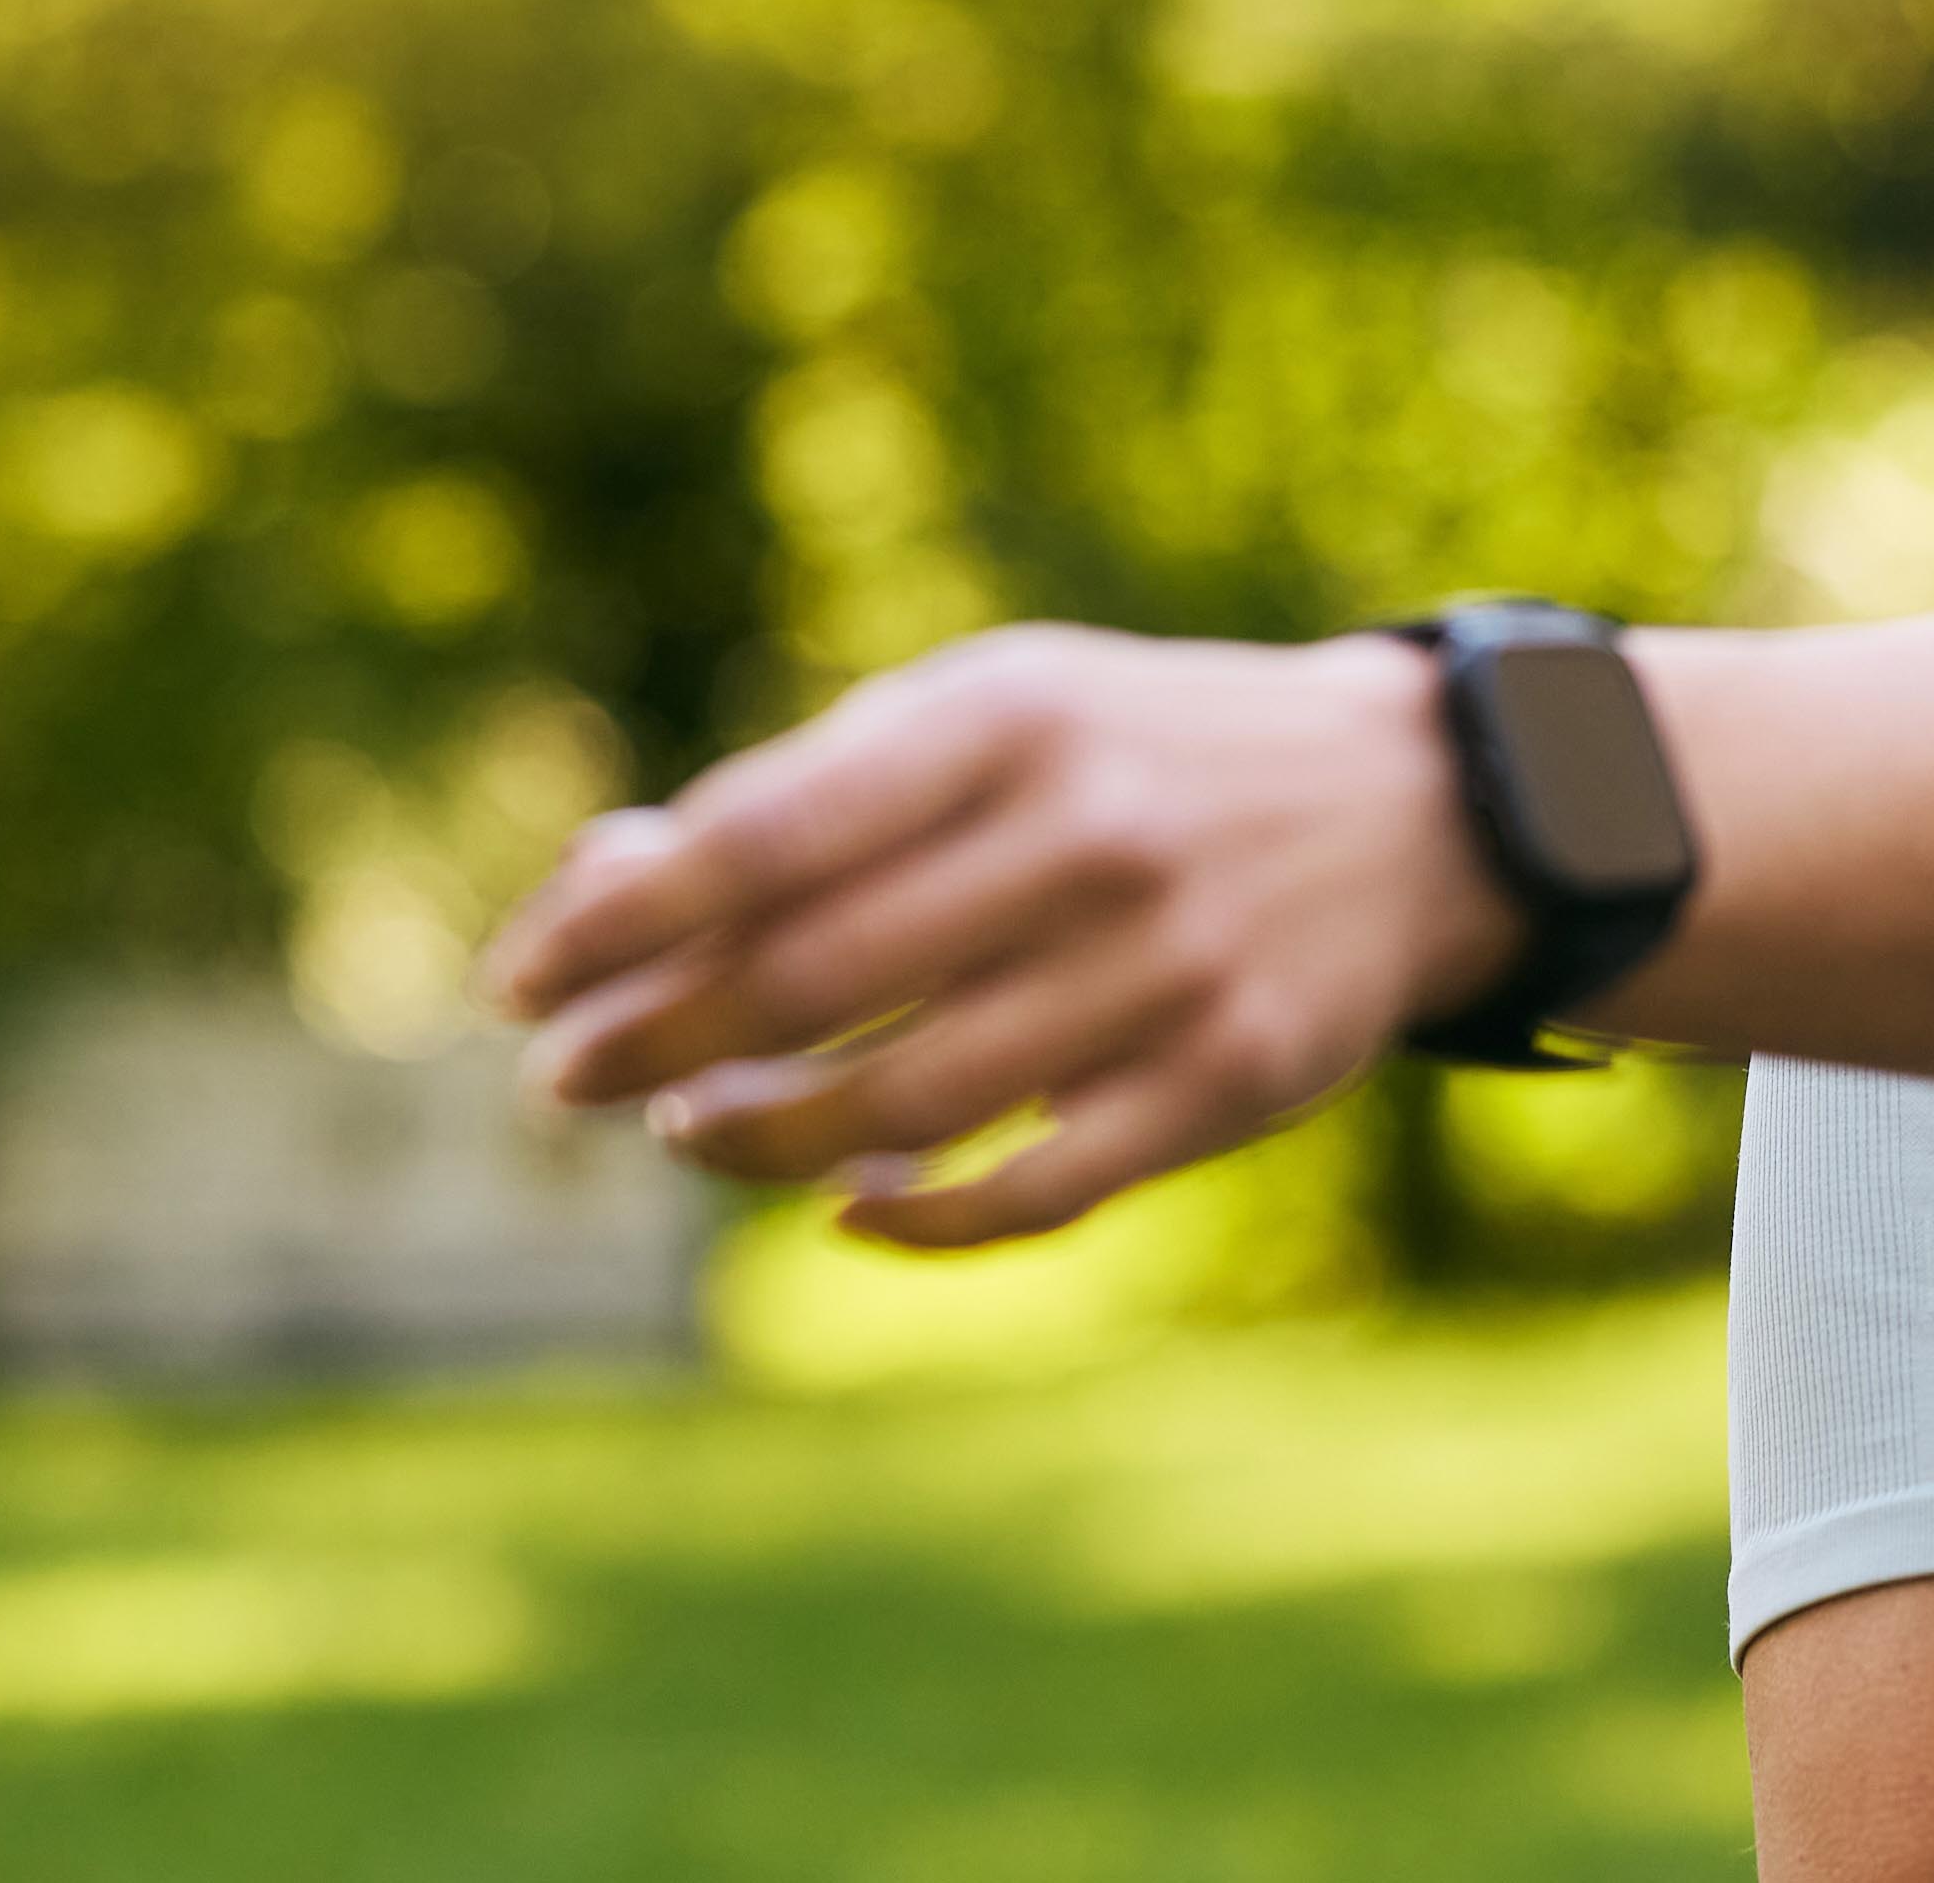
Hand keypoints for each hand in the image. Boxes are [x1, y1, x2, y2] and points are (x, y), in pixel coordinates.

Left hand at [469, 623, 1508, 1248]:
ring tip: (687, 1128)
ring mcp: (1168, 970)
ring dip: (752, 1140)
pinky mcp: (1230, 1083)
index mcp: (1013, 719)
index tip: (515, 982)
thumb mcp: (996, 717)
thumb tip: (597, 893)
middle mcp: (1089, 838)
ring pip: (898, 1109)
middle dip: (644, 1044)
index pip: (760, 837)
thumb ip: (814, 796)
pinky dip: (907, 1216)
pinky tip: (845, 1200)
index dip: (610, 923)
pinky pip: (1027, 1192)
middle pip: (804, 984)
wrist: (1418, 804)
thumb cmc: (1140, 757)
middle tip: (563, 1080)